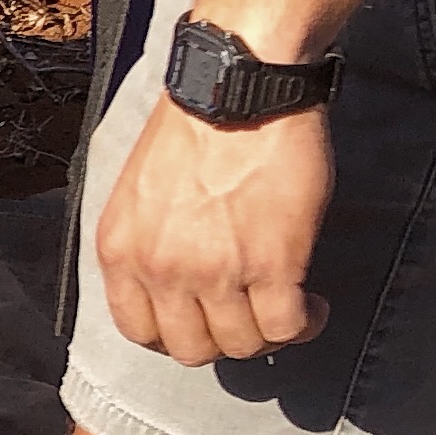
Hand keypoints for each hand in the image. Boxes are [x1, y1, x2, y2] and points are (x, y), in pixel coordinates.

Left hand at [94, 103, 334, 365]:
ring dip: (270, 334)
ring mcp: (216, 271)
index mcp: (122, 251)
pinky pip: (286, 327)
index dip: (176, 336)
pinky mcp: (272, 264)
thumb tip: (171, 285)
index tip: (203, 324)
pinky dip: (304, 325)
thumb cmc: (197, 123)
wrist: (240, 85)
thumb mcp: (139, 191)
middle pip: (192, 349)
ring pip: (243, 344)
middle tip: (250, 317)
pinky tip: (312, 306)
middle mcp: (161, 269)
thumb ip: (146, 243)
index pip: (139, 332)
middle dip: (225, 340)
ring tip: (288, 309)